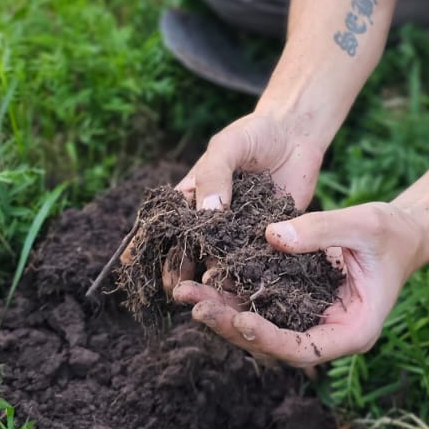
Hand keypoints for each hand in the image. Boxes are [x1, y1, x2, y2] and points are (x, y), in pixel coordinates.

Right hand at [162, 112, 324, 297]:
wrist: (295, 134)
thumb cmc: (253, 135)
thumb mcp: (227, 147)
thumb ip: (214, 176)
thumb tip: (208, 212)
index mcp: (191, 198)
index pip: (164, 226)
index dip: (146, 245)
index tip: (133, 265)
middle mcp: (210, 220)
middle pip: (187, 252)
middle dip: (177, 271)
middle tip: (176, 289)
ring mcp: (237, 232)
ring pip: (217, 262)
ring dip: (210, 279)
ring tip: (205, 294)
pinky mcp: (266, 238)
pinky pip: (253, 262)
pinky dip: (244, 277)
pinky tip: (239, 291)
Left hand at [170, 201, 423, 365]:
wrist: (402, 233)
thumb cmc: (390, 232)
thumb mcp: (362, 224)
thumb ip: (320, 229)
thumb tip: (271, 236)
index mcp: (353, 331)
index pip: (304, 348)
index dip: (269, 339)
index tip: (239, 319)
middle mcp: (329, 336)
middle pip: (274, 346)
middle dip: (232, 326)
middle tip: (195, 304)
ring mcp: (312, 324)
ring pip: (262, 331)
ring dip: (225, 313)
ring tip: (188, 292)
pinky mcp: (299, 307)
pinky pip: (264, 309)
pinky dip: (236, 296)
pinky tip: (206, 280)